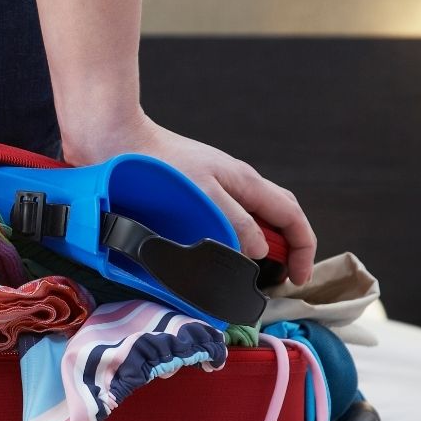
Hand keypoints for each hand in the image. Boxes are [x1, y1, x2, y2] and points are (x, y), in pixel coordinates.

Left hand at [61, 112, 316, 285]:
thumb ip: (235, 223)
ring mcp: (215, 188)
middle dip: (285, 250)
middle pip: (276, 218)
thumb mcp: (204, 195)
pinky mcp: (193, 194)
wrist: (117, 138)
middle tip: (276, 281)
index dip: (303, 248)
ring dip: (254, 248)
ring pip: (249, 221)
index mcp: (246, 182)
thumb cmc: (158, 162)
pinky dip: (227, 242)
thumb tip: (261, 250)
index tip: (298, 279)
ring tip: (246, 276)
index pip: (291, 216)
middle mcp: (236, 184)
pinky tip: (213, 256)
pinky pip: (222, 221)